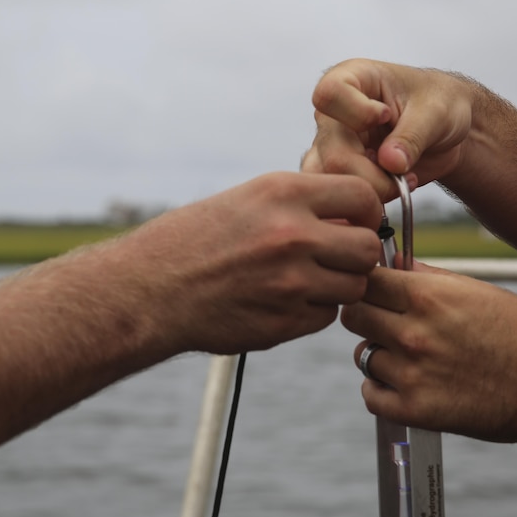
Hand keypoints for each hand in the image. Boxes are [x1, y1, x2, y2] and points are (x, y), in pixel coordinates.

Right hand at [126, 171, 382, 354]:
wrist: (148, 290)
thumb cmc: (192, 241)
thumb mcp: (246, 201)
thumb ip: (301, 204)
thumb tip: (356, 216)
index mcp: (283, 193)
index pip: (363, 197)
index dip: (366, 214)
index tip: (354, 224)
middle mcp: (292, 235)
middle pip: (368, 247)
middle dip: (358, 254)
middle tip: (336, 258)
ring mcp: (291, 282)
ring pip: (354, 286)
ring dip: (338, 285)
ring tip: (305, 280)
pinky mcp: (284, 322)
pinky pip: (326, 316)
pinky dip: (313, 311)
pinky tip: (283, 301)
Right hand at [301, 59, 476, 201]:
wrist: (445, 133)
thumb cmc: (440, 105)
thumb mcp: (437, 112)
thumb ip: (413, 136)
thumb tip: (390, 163)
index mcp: (350, 80)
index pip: (329, 95)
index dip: (358, 113)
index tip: (388, 116)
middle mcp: (332, 116)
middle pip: (332, 152)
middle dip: (371, 174)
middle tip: (405, 174)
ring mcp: (332, 148)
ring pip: (328, 181)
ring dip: (367, 192)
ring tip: (398, 186)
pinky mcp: (340, 176)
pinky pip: (337, 198)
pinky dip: (365, 204)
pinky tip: (392, 192)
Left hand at [341, 264, 516, 444]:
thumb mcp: (477, 291)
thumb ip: (428, 278)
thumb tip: (394, 263)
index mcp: (429, 298)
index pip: (364, 280)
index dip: (365, 282)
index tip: (373, 289)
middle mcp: (414, 334)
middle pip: (353, 315)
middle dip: (365, 314)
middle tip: (385, 321)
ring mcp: (412, 374)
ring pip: (362, 355)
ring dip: (378, 354)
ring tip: (409, 356)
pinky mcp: (415, 410)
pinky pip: (370, 394)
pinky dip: (381, 389)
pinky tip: (405, 382)